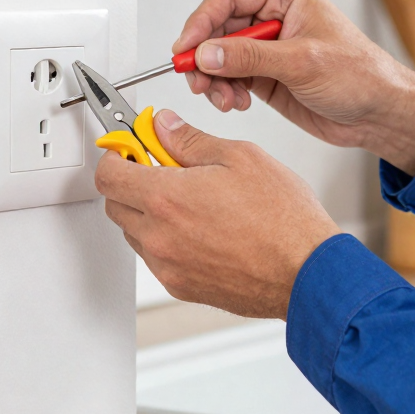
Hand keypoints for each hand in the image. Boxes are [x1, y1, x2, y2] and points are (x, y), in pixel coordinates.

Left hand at [95, 109, 339, 318]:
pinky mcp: (181, 287)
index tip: (130, 146)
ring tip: (191, 200)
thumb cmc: (283, 219)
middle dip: (130, 181)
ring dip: (148, 212)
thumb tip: (164, 126)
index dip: (116, 154)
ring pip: (135, 233)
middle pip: (115, 204)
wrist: (306, 272)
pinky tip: (201, 227)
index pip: (109, 174)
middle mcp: (160, 236)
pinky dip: (166, 239)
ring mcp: (168, 266)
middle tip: (161, 167)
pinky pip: (156, 258)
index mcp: (167, 197)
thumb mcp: (240, 157)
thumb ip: (190, 140)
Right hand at [175, 0, 414, 175]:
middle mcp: (274, 16)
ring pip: (219, 55)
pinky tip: (236, 103)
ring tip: (224, 100)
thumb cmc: (360, 75)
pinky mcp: (266, 74)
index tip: (185, 49)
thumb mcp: (303, 63)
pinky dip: (225, 91)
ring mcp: (269, 47)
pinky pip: (231, 77)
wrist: (379, 113)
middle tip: (197, 81)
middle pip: (218, 27)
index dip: (201, 21)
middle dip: (204, 56)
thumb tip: (207, 53)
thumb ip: (251, 58)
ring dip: (213, 78)